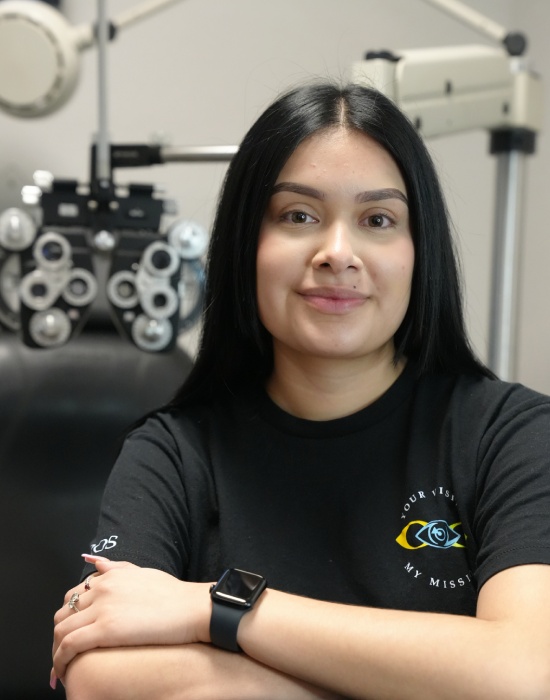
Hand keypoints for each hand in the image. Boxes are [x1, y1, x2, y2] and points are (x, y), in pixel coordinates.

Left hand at [52, 555, 211, 682]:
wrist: (191, 608)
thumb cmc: (174, 595)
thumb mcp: (143, 573)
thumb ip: (117, 568)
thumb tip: (96, 563)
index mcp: (110, 576)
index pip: (72, 597)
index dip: (68, 618)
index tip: (72, 633)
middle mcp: (102, 589)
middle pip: (62, 614)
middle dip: (59, 636)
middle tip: (65, 654)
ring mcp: (102, 608)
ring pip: (61, 631)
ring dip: (56, 652)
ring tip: (62, 668)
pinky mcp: (106, 630)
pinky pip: (70, 646)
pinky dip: (60, 661)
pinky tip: (64, 672)